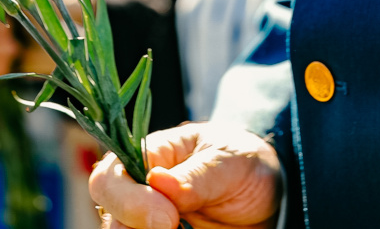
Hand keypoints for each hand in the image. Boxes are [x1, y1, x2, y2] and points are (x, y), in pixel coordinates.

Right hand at [89, 122, 281, 228]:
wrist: (268, 194)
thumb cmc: (244, 164)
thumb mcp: (230, 162)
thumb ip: (197, 174)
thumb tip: (157, 180)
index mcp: (150, 158)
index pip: (110, 178)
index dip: (129, 201)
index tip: (169, 218)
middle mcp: (140, 192)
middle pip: (111, 218)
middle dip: (134, 228)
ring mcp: (147, 222)